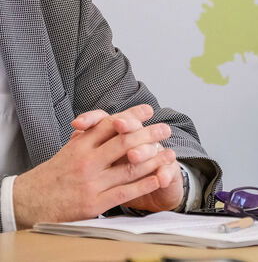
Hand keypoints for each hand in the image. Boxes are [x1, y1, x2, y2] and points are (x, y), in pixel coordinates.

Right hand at [13, 105, 176, 227]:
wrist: (30, 201)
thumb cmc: (55, 173)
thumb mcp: (71, 148)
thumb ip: (92, 135)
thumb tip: (117, 119)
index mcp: (81, 145)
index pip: (110, 124)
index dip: (131, 115)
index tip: (148, 110)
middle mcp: (87, 161)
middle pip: (124, 142)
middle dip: (149, 134)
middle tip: (165, 129)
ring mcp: (92, 183)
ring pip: (129, 168)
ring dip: (154, 160)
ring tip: (170, 153)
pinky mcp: (94, 203)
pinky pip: (125, 192)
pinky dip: (145, 184)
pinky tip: (159, 177)